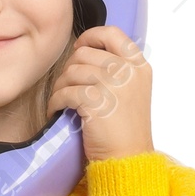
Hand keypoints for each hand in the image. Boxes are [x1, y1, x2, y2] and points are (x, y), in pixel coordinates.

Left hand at [46, 24, 153, 162]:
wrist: (128, 161)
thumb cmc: (125, 132)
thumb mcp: (131, 93)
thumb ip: (117, 70)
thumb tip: (84, 53)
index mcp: (139, 67)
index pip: (112, 34)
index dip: (90, 37)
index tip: (79, 49)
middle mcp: (128, 72)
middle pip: (85, 53)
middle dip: (69, 69)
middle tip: (66, 86)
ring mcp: (113, 85)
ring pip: (72, 71)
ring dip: (60, 86)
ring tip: (60, 101)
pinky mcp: (96, 101)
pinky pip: (65, 91)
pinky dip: (55, 101)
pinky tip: (56, 111)